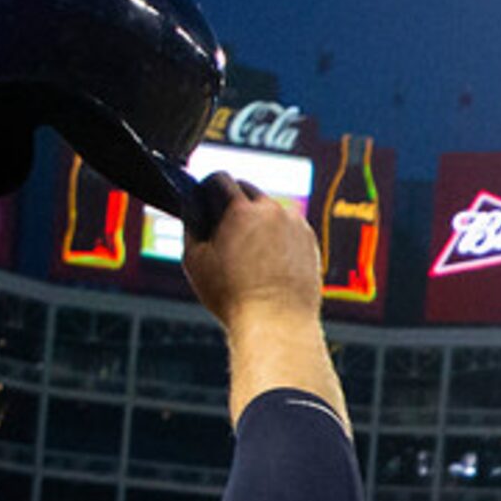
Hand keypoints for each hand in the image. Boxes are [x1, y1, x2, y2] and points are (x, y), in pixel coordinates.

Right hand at [181, 176, 321, 328]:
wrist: (276, 322)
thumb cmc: (234, 297)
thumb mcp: (195, 260)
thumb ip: (191, 225)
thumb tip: (193, 207)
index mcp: (240, 211)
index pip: (220, 179)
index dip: (207, 188)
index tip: (204, 200)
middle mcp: (271, 211)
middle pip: (246, 189)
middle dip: (232, 202)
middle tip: (223, 228)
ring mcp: (294, 223)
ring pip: (269, 209)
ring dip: (256, 219)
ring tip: (246, 251)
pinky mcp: (309, 238)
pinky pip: (288, 226)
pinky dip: (277, 235)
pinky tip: (267, 259)